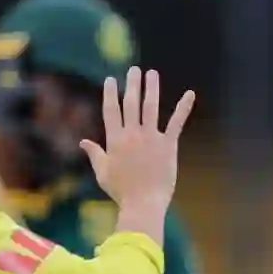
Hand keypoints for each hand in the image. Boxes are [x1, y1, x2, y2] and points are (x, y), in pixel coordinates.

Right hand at [80, 68, 194, 230]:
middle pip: (130, 103)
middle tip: (134, 69)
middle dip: (131, 83)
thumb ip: (94, 154)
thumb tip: (82, 142)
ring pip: (150, 106)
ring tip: (151, 73)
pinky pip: (176, 122)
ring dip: (151, 88)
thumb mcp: (102, 172)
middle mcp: (132, 135)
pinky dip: (183, 107)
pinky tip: (190, 94)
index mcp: (115, 140)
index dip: (110, 93)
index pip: (111, 110)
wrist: (143, 204)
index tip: (110, 79)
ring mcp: (151, 138)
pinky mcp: (168, 145)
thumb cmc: (121, 192)